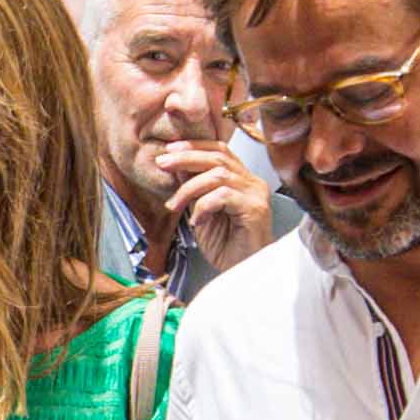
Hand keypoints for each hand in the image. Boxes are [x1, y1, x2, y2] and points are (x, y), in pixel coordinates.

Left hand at [142, 138, 273, 276]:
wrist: (242, 273)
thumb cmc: (226, 248)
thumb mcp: (200, 212)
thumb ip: (193, 188)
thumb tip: (175, 165)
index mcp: (242, 180)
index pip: (220, 150)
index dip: (194, 146)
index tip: (169, 150)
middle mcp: (252, 183)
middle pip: (218, 156)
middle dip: (186, 158)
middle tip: (162, 163)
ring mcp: (256, 195)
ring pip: (218, 175)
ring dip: (189, 188)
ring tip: (174, 205)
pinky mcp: (256, 209)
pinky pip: (223, 196)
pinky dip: (203, 206)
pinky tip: (197, 222)